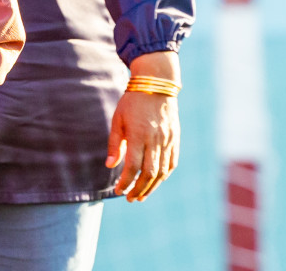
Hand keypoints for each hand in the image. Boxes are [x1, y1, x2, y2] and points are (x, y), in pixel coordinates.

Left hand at [107, 53, 181, 201]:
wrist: (156, 86)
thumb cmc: (132, 102)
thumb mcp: (118, 119)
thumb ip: (115, 144)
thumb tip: (110, 166)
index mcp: (138, 134)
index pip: (134, 166)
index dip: (126, 181)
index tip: (118, 190)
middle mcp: (155, 139)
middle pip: (149, 173)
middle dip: (139, 189)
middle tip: (129, 198)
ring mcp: (168, 140)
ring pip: (162, 171)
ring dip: (151, 187)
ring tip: (140, 196)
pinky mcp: (175, 140)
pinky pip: (171, 164)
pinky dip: (163, 176)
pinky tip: (154, 182)